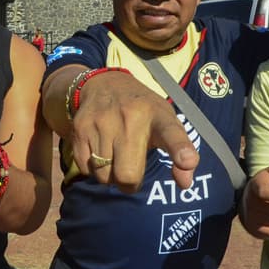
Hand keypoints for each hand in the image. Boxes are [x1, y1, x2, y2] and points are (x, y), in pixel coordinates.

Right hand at [69, 71, 198, 192]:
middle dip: (130, 183)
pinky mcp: (80, 128)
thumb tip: (185, 184)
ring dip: (110, 176)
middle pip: (127, 175)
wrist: (104, 84)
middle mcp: (130, 117)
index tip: (187, 161)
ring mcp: (102, 122)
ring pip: (104, 176)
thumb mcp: (165, 122)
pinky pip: (86, 169)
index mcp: (158, 116)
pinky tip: (99, 152)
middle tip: (131, 170)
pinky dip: (93, 169)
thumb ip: (180, 151)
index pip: (172, 134)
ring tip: (114, 158)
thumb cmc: (142, 111)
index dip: (180, 150)